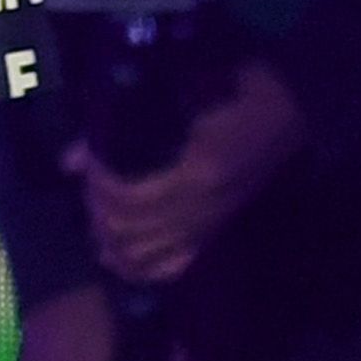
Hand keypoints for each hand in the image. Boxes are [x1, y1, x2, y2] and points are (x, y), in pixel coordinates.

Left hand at [73, 56, 305, 291]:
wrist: (293, 109)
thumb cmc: (238, 92)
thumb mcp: (184, 97)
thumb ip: (124, 128)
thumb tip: (68, 161)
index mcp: (198, 174)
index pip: (131, 198)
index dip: (99, 185)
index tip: (87, 162)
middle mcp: (203, 210)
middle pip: (131, 232)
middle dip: (98, 213)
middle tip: (88, 188)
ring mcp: (211, 226)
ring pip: (145, 257)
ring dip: (110, 241)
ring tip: (96, 219)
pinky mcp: (216, 233)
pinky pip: (171, 267)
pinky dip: (138, 268)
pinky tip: (116, 256)